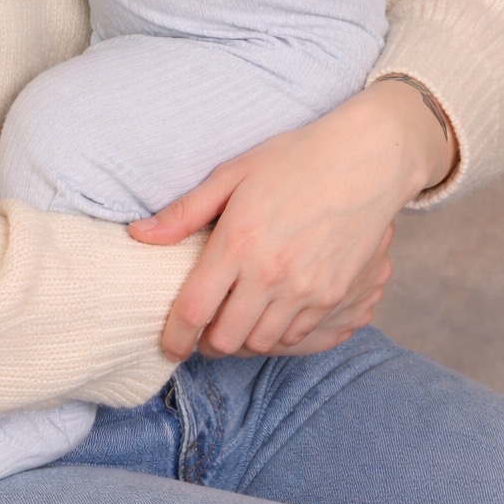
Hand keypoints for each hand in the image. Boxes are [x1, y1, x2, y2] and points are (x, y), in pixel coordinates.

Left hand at [129, 81, 446, 361]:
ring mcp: (305, 290)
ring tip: (234, 321)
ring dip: (242, 340)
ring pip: (260, 343)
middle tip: (201, 329)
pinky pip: (296, 336)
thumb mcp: (232, 174)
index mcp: (237, 243)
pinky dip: (277, 333)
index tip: (168, 343)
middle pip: (225, 339)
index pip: (193, 311)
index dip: (174, 336)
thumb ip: (184, 212)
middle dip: (206, 341)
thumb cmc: (293, 159)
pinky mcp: (333, 296)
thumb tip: (139, 235)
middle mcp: (270, 274)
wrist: (364, 160)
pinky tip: (269, 312)